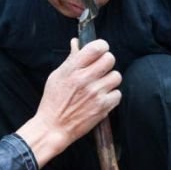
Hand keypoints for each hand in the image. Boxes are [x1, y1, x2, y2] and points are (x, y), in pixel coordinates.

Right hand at [16, 38, 120, 167]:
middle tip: (100, 68)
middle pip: (110, 59)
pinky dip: (111, 96)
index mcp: (72, 69)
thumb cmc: (53, 100)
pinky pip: (117, 94)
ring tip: (100, 85)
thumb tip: (77, 42)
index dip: (101, 46)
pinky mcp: (103, 107)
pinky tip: (101, 98)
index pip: (96, 48)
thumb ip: (71, 59)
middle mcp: (85, 79)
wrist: (54, 127)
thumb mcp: (57, 75)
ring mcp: (95, 93)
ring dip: (110, 79)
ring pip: (116, 76)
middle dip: (106, 62)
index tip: (100, 50)